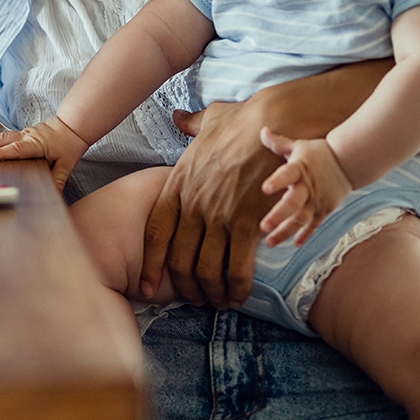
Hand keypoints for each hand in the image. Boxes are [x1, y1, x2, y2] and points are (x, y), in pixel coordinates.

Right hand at [0, 117, 87, 191]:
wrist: (74, 125)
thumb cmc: (70, 144)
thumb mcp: (67, 164)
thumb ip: (59, 179)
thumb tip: (54, 195)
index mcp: (37, 144)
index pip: (17, 148)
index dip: (2, 153)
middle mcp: (28, 136)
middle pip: (3, 139)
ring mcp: (25, 133)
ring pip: (2, 136)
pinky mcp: (24, 133)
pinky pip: (6, 136)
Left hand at [139, 61, 389, 308]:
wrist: (273, 122)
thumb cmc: (242, 120)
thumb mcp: (207, 120)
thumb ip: (189, 124)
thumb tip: (177, 117)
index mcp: (177, 184)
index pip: (155, 233)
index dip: (150, 264)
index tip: (147, 287)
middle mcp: (192, 204)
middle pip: (179, 259)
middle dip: (185, 287)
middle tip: (195, 300)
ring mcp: (217, 215)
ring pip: (207, 269)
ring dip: (212, 292)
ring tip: (219, 302)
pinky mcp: (246, 222)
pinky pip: (238, 267)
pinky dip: (238, 287)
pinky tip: (240, 295)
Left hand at [258, 128, 353, 246]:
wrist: (349, 162)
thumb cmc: (319, 153)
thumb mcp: (299, 146)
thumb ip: (279, 143)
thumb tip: (262, 130)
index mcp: (299, 169)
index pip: (287, 174)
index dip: (277, 181)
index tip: (265, 188)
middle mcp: (308, 187)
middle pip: (293, 204)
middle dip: (278, 216)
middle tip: (263, 226)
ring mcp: (317, 201)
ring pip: (301, 219)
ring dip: (285, 231)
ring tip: (270, 242)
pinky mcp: (324, 209)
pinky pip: (314, 225)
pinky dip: (305, 234)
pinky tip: (294, 244)